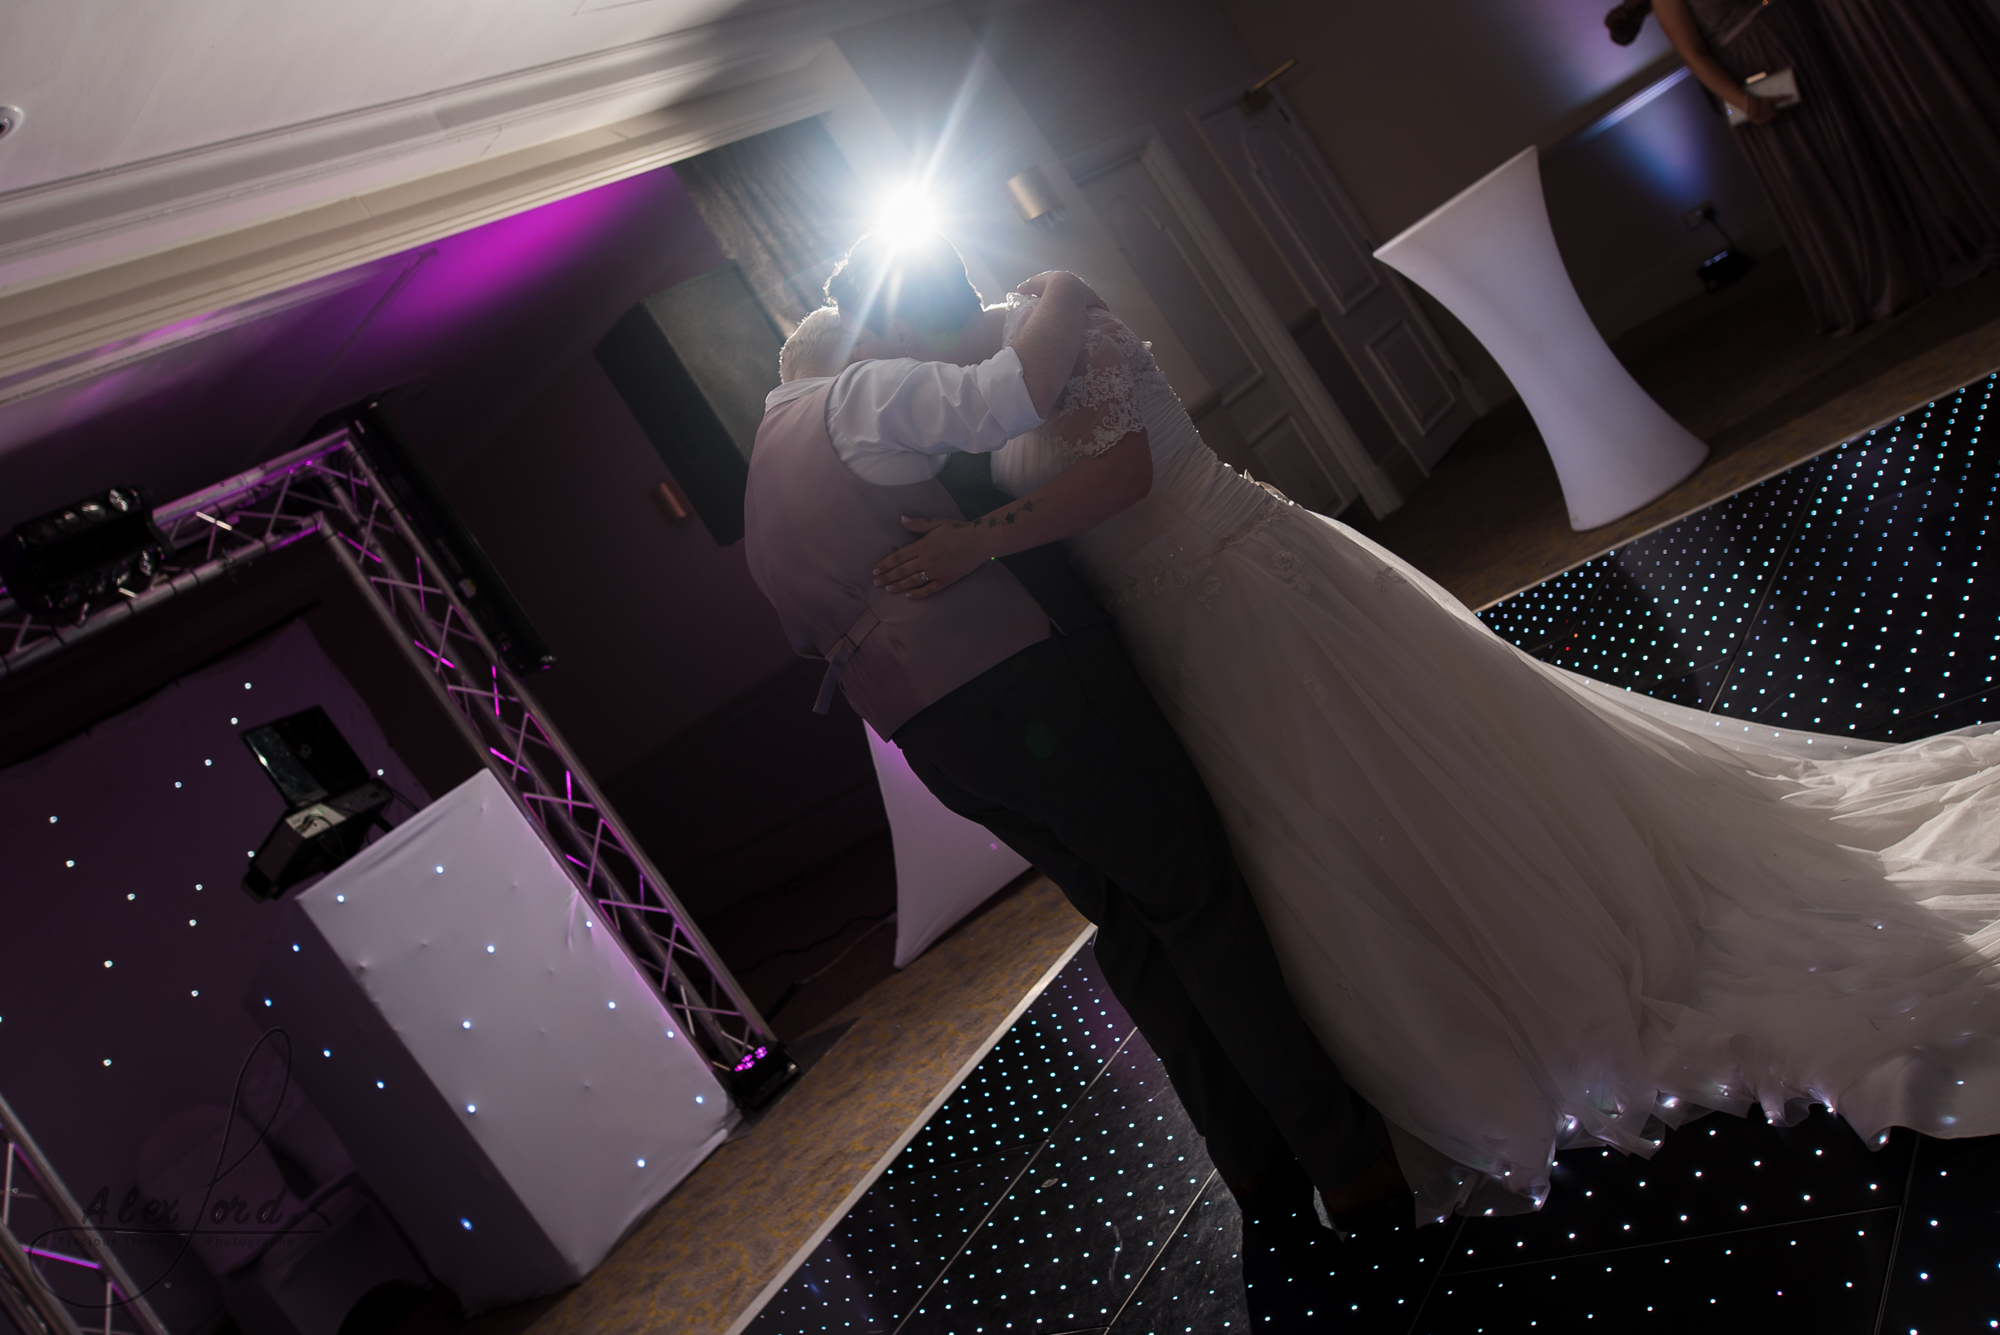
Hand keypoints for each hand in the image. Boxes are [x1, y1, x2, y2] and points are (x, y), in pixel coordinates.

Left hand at [871, 517, 992, 598]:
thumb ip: (918, 524)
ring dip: (899, 586)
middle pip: (903, 570)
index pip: (899, 557)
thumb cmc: (958, 530)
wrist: (980, 541)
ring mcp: (937, 571)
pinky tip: (909, 596)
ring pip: (913, 581)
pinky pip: (930, 589)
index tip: (875, 569)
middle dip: (888, 577)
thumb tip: (901, 519)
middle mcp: (928, 560)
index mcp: (923, 545)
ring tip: (888, 589)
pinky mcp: (947, 580)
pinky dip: (919, 593)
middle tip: (876, 582)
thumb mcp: (937, 523)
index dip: (886, 564)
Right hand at [1016, 271, 1107, 310]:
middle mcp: (1073, 282)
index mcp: (1059, 279)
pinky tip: (1104, 312)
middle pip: (1075, 289)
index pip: (1059, 283)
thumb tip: (1018, 290)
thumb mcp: (1031, 286)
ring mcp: (1084, 290)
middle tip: (1074, 304)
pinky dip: (1100, 307)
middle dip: (1076, 295)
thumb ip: (1026, 287)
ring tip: (1088, 310)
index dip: (1058, 289)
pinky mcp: (1092, 297)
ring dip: (1088, 301)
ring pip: (1088, 296)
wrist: (1060, 288)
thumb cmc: (1044, 288)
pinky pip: (1098, 303)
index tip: (1059, 296)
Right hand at [1741, 92, 1780, 124]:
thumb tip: (1790, 96)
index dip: (1777, 111)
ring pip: (1768, 119)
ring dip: (1767, 117)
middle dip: (1771, 114)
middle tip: (1767, 109)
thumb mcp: (1771, 99)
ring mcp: (1764, 121)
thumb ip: (1780, 98)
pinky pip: (1762, 122)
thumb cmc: (1761, 101)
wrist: (1750, 106)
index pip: (1779, 114)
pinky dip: (1762, 119)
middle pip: (1773, 117)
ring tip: (1762, 111)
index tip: (1774, 108)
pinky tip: (1759, 114)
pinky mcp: (1759, 123)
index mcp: (1774, 114)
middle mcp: (1770, 119)